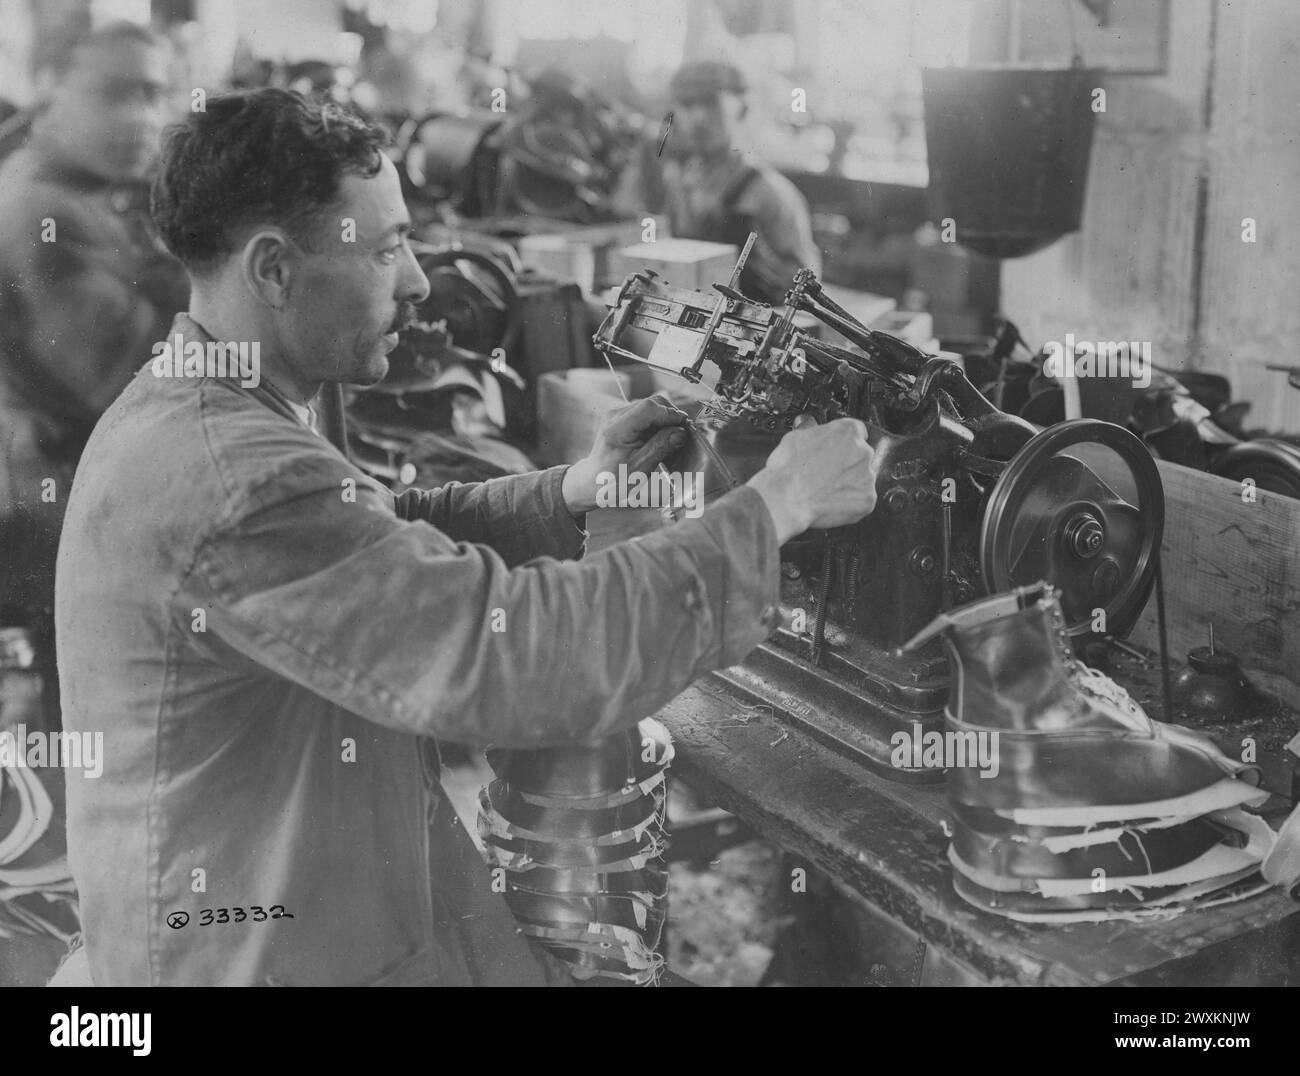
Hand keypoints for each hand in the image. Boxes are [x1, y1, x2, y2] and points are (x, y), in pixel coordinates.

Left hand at [561, 394, 689, 514]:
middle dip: (670, 416)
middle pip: (652, 402)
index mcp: (617, 429)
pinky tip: (659, 438)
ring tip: (670, 439)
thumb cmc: (615, 479)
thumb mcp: (641, 468)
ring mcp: (616, 413)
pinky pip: (645, 412)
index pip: (650, 408)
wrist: (593, 480)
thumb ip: (660, 447)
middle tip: (681, 434)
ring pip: (651, 405)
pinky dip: (657, 422)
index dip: (671, 414)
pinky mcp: (621, 416)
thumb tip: (681, 432)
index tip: (685, 428)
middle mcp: (614, 415)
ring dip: (665, 419)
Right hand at [747, 415, 878, 542]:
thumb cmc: (787, 471)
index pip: (857, 432)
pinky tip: (831, 502)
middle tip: (826, 474)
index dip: (844, 443)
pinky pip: (862, 500)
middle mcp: (862, 452)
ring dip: (849, 484)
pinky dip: (850, 503)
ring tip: (825, 490)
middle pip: (860, 456)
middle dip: (846, 464)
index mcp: (848, 431)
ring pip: (861, 479)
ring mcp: (867, 477)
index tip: (837, 451)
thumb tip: (812, 431)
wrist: (785, 501)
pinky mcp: (866, 500)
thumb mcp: (795, 437)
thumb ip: (813, 432)